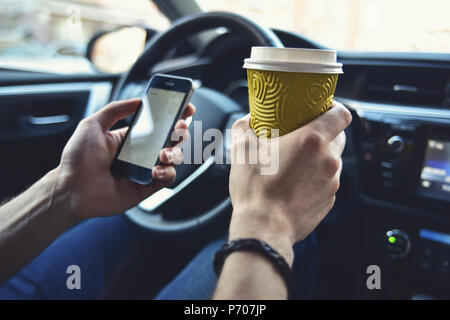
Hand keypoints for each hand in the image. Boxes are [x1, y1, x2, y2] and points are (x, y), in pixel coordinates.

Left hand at [56, 99, 194, 219]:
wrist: (72, 189)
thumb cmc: (77, 160)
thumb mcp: (92, 125)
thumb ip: (115, 110)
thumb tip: (138, 101)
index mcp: (130, 138)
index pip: (158, 125)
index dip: (174, 116)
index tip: (185, 107)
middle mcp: (141, 154)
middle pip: (171, 140)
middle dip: (180, 131)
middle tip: (179, 127)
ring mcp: (145, 170)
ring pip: (173, 159)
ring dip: (175, 152)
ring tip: (163, 153)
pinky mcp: (147, 187)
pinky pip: (167, 178)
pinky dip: (167, 173)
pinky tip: (156, 170)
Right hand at [228, 101, 351, 263]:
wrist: (263, 228)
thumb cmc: (255, 189)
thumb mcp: (242, 150)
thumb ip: (245, 127)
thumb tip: (247, 120)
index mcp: (311, 140)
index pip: (341, 115)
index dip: (334, 108)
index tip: (322, 109)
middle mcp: (328, 159)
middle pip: (338, 137)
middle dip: (324, 133)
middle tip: (302, 136)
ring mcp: (331, 181)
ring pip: (332, 160)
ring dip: (318, 158)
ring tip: (295, 164)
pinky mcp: (329, 199)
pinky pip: (327, 181)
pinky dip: (316, 178)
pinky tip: (296, 184)